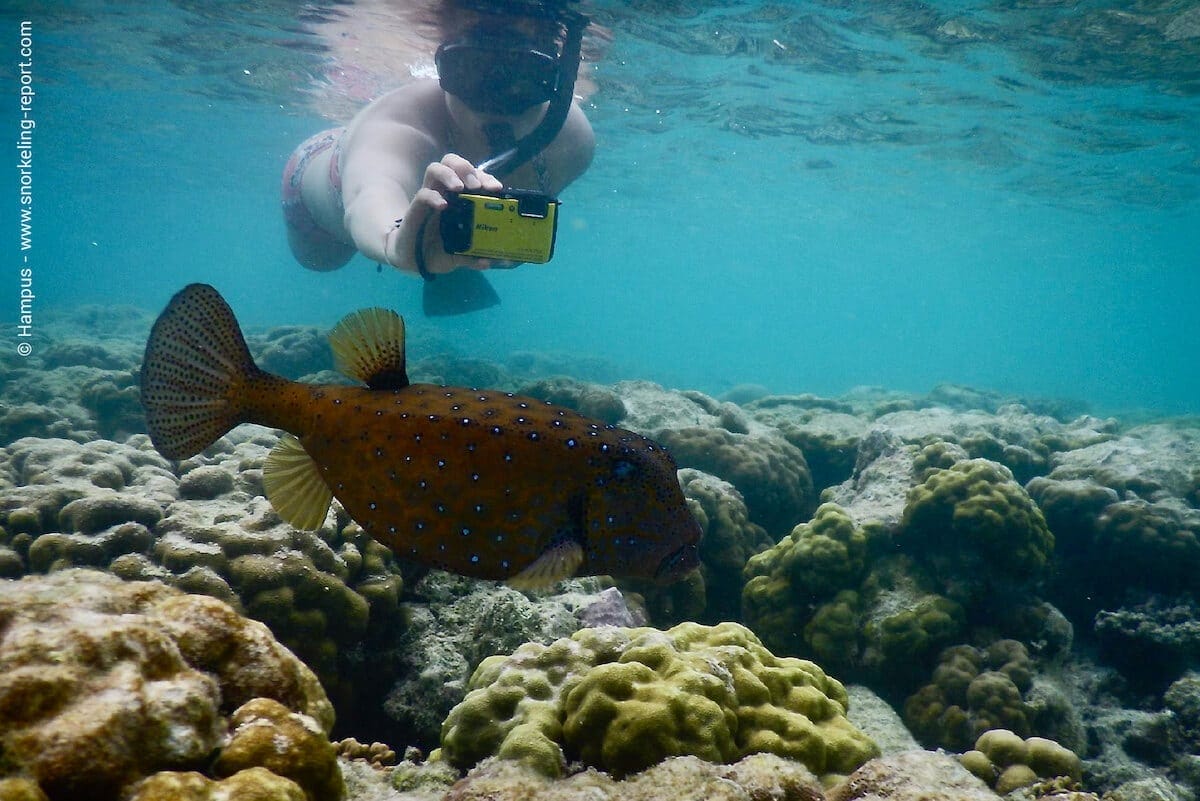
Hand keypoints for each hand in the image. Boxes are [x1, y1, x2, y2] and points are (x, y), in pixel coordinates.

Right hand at [387, 154, 503, 274]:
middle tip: (477, 186)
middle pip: (452, 162)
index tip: (497, 189)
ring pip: (435, 169)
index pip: (472, 175)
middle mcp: (444, 192)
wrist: (413, 259)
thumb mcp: (460, 255)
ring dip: (450, 174)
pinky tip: (443, 205)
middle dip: (466, 168)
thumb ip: (473, 256)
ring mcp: (429, 197)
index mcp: (459, 197)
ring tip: (460, 188)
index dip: (485, 177)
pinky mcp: (416, 208)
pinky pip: (422, 194)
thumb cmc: (439, 249)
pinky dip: (433, 197)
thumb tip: (487, 262)